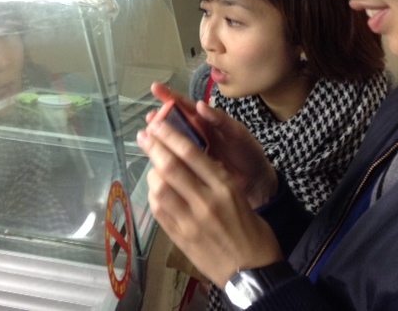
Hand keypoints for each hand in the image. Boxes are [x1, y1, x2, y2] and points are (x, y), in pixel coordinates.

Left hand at [137, 111, 282, 286]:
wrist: (253, 273)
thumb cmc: (252, 232)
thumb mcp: (239, 196)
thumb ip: (214, 178)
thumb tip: (190, 159)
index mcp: (225, 187)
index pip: (191, 153)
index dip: (170, 135)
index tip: (158, 124)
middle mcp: (206, 201)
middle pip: (171, 167)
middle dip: (154, 148)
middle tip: (144, 136)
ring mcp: (190, 221)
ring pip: (160, 189)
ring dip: (152, 173)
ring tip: (152, 165)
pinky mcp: (180, 238)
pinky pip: (159, 211)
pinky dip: (153, 197)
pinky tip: (155, 190)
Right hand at [147, 83, 277, 207]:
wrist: (256, 182)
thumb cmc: (249, 153)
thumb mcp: (238, 134)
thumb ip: (221, 120)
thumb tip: (199, 105)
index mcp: (207, 121)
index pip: (185, 105)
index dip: (170, 96)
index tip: (155, 88)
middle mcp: (196, 134)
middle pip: (173, 122)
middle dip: (159, 118)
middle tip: (149, 118)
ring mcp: (193, 151)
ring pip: (172, 141)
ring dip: (160, 138)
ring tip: (148, 135)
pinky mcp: (192, 169)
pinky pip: (176, 161)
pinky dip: (166, 159)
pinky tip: (156, 159)